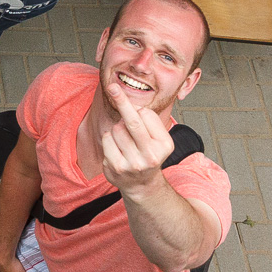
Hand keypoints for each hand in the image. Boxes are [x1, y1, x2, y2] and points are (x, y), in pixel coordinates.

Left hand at [99, 78, 174, 193]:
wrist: (142, 184)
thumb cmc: (148, 153)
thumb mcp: (158, 138)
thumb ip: (149, 121)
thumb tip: (129, 102)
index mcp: (164, 145)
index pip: (146, 115)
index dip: (139, 110)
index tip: (136, 107)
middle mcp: (151, 156)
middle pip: (131, 121)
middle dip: (121, 101)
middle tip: (113, 87)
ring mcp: (132, 163)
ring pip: (116, 128)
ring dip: (117, 129)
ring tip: (125, 141)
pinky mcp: (116, 168)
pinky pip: (106, 139)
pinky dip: (109, 138)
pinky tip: (117, 148)